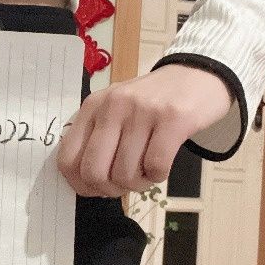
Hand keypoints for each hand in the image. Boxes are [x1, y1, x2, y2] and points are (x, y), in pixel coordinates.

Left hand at [57, 64, 232, 196]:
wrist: (197, 74)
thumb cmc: (152, 102)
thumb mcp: (115, 112)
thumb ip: (96, 141)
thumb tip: (86, 184)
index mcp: (92, 107)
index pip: (67, 160)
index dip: (80, 185)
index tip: (97, 188)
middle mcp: (113, 106)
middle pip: (94, 173)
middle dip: (109, 189)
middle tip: (125, 184)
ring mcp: (142, 111)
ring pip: (125, 175)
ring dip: (138, 184)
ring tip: (147, 171)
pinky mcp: (173, 119)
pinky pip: (155, 167)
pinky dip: (157, 177)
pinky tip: (161, 166)